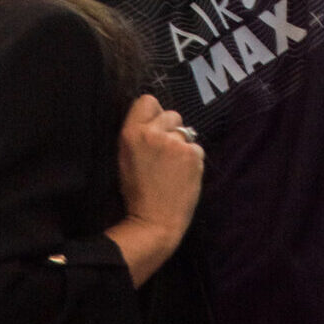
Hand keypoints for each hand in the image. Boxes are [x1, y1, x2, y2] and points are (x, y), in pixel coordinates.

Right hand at [117, 94, 204, 243]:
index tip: (154, 129)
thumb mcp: (126, 157)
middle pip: (172, 114)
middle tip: (165, 155)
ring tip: (174, 168)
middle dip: (171, 130)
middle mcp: (153, 132)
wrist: (154, 223)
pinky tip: (184, 175)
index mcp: (132, 132)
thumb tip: (157, 117)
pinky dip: (193, 160)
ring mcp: (175, 142)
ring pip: (186, 132)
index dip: (154, 113)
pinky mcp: (193, 154)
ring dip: (183, 146)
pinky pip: (197, 148)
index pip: (148, 100)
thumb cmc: (137, 193)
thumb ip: (140, 133)